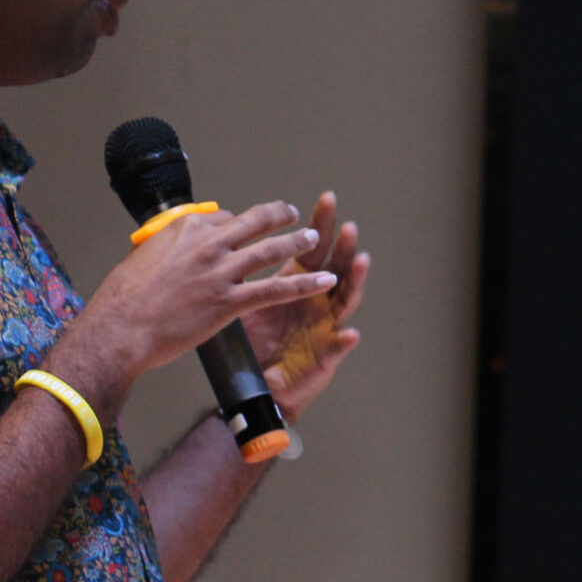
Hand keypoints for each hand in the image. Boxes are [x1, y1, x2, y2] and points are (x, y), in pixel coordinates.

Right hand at [56, 201, 333, 412]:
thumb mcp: (141, 258)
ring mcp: (220, 272)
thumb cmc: (122, 300)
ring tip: (313, 239)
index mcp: (184, 229)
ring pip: (270, 250)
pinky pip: (275, 289)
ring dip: (296, 243)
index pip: (224, 219)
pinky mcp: (228, 302)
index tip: (244, 227)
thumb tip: (169, 251)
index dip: (238, 224)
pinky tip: (324, 281)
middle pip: (254, 222)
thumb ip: (165, 250)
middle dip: (277, 216)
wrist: (120, 329)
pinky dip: (304, 284)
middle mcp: (207, 244)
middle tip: (291, 214)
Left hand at [241, 191, 368, 417]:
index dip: (321, 224)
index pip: (313, 248)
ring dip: (354, 281)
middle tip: (348, 226)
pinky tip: (350, 333)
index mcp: (297, 283)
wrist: (257, 382)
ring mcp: (325, 326)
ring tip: (360, 263)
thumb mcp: (242, 300)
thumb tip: (221, 237)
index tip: (327, 199)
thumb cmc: (253, 341)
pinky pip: (336, 348)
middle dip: (344, 246)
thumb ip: (239, 273)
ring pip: (345, 300)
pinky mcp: (325, 356)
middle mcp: (317, 300)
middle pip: (336, 267)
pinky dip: (344, 341)